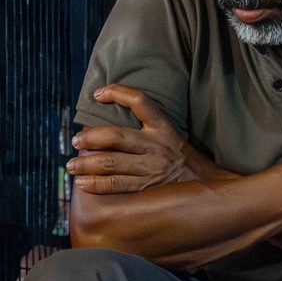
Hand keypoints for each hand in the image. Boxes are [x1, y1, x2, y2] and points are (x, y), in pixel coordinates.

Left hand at [69, 85, 222, 194]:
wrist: (210, 187)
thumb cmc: (186, 161)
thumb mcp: (172, 137)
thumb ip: (148, 131)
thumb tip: (110, 131)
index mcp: (164, 128)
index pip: (139, 101)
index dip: (117, 93)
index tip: (98, 93)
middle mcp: (157, 145)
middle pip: (117, 136)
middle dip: (91, 138)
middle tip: (76, 141)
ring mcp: (152, 168)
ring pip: (112, 163)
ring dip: (87, 164)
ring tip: (71, 165)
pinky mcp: (148, 187)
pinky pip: (117, 185)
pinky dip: (97, 184)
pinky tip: (83, 184)